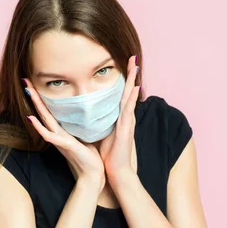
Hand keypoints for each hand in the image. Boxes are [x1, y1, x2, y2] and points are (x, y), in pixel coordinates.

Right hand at [22, 78, 105, 187]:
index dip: (43, 96)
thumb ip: (80, 122)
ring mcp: (59, 139)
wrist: (93, 174)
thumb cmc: (90, 155)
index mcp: (62, 129)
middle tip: (26, 79)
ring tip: (28, 91)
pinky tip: (32, 119)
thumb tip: (84, 107)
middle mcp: (57, 133)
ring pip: (44, 119)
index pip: (50, 109)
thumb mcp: (85, 133)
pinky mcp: (65, 145)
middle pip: (43, 111)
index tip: (36, 81)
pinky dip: (39, 127)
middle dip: (35, 95)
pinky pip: (49, 135)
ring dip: (35, 105)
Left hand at [99, 55, 139, 181]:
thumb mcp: (102, 132)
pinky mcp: (126, 128)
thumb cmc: (108, 154)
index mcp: (119, 116)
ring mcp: (127, 121)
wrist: (115, 171)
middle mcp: (125, 116)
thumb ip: (100, 120)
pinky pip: (129, 109)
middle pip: (128, 90)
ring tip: (135, 64)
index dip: (124, 78)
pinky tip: (135, 87)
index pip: (121, 93)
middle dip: (131, 73)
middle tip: (133, 56)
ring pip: (130, 95)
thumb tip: (90, 110)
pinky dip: (132, 98)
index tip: (124, 63)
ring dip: (133, 79)